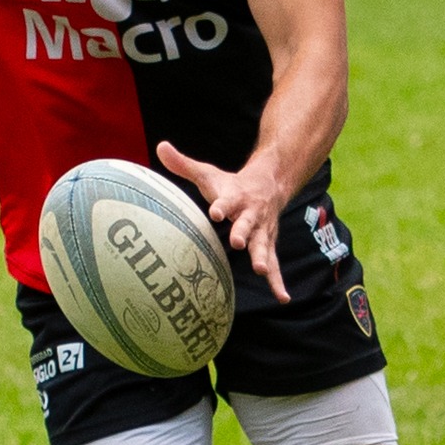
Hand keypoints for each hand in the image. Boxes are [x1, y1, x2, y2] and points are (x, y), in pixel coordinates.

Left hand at [157, 141, 289, 303]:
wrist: (269, 184)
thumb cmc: (231, 184)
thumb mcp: (208, 173)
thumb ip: (183, 164)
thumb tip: (160, 146)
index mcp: (235, 197)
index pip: (226, 200)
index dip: (221, 205)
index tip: (215, 211)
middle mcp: (250, 214)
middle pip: (247, 224)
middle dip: (243, 233)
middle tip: (238, 242)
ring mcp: (261, 231)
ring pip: (262, 245)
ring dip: (262, 258)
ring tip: (261, 271)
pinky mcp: (267, 243)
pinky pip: (274, 264)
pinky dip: (278, 281)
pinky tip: (284, 297)